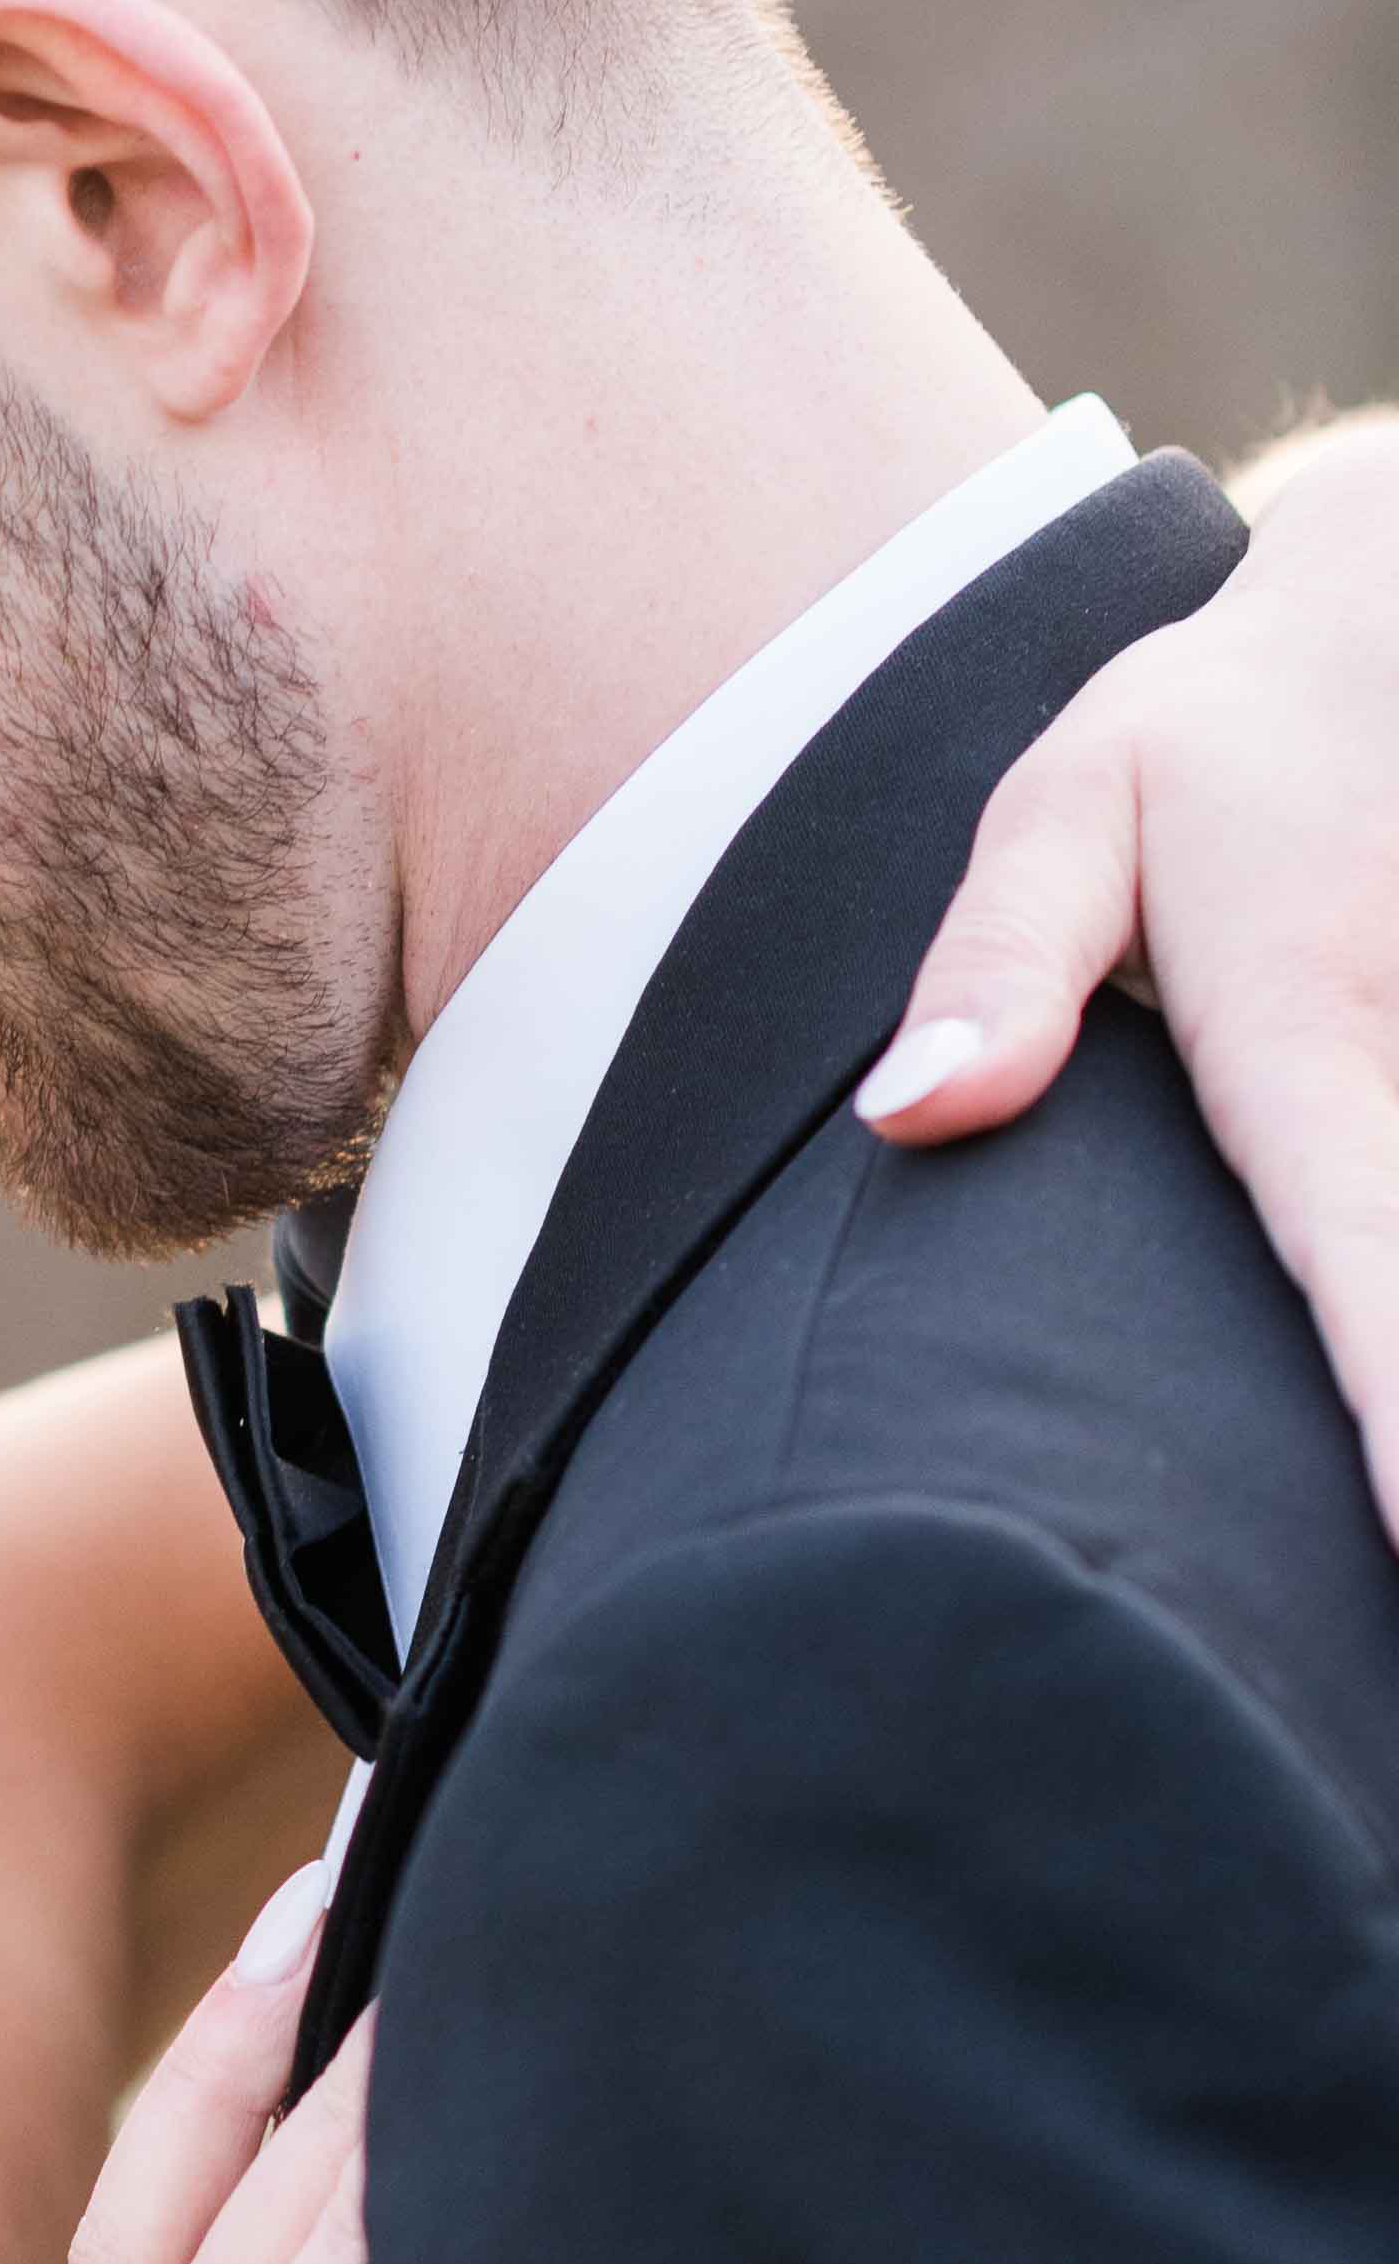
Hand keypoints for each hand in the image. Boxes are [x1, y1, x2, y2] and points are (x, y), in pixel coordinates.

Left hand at [861, 410, 1398, 1538]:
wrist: (1394, 623)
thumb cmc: (1214, 737)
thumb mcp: (1074, 802)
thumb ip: (999, 965)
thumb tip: (912, 1115)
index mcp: (1307, 1028)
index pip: (1355, 1241)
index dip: (1395, 1395)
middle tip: (1342, 1641)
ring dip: (1389, 1374)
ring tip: (1332, 1616)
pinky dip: (1395, 1305)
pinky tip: (1357, 1489)